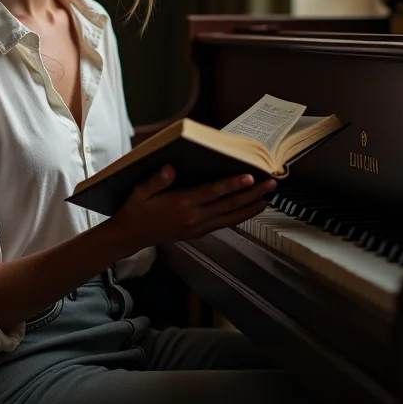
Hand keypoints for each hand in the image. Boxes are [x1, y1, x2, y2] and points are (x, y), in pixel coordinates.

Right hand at [111, 165, 276, 252]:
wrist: (131, 235)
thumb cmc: (136, 208)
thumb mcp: (140, 191)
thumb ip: (156, 180)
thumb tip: (169, 168)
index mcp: (180, 204)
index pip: (211, 192)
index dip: (231, 184)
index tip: (249, 177)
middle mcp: (193, 217)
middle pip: (228, 205)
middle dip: (251, 194)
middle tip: (271, 184)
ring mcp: (197, 227)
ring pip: (230, 217)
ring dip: (251, 207)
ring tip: (268, 197)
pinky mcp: (198, 232)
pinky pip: (224, 224)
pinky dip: (240, 216)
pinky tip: (250, 209)